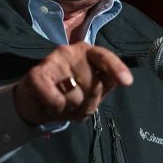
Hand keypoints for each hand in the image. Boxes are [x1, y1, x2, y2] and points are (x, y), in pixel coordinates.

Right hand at [13, 43, 133, 125]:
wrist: (36, 101)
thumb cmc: (68, 92)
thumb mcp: (91, 88)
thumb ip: (106, 83)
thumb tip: (119, 80)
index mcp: (88, 53)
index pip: (104, 57)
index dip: (116, 68)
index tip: (126, 81)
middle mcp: (70, 52)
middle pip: (93, 86)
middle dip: (88, 103)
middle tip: (76, 103)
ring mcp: (52, 60)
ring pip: (75, 97)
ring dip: (70, 109)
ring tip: (62, 104)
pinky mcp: (36, 74)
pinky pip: (57, 101)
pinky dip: (56, 110)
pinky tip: (50, 104)